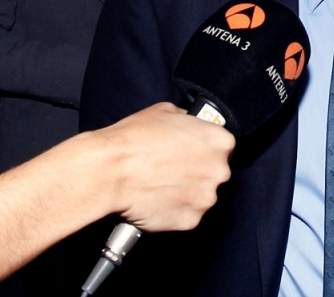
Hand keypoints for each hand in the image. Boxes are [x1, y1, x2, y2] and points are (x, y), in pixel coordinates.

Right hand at [87, 102, 235, 231]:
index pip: (222, 146)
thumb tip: (191, 125)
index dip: (204, 149)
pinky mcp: (190, 221)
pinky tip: (157, 200)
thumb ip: (189, 121)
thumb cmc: (135, 138)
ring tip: (161, 186)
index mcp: (220, 141)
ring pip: (202, 197)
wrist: (111, 170)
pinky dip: (174, 211)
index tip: (191, 153)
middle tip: (173, 170)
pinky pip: (187, 216)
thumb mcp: (167, 112)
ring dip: (187, 194)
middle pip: (215, 173)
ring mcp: (206, 198)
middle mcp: (220, 171)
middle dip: (198, 172)